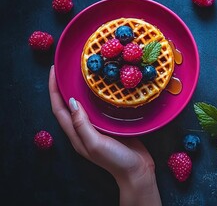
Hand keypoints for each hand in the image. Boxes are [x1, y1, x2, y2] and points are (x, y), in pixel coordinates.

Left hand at [48, 66, 160, 205]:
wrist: (137, 170)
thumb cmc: (116, 160)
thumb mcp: (96, 143)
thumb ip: (82, 125)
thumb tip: (72, 102)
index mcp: (76, 135)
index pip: (59, 109)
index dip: (54, 90)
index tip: (54, 71)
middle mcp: (84, 130)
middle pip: (68, 105)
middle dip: (64, 87)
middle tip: (67, 69)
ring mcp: (97, 128)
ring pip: (84, 105)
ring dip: (80, 90)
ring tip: (82, 74)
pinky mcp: (110, 126)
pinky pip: (99, 108)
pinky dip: (97, 97)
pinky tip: (103, 89)